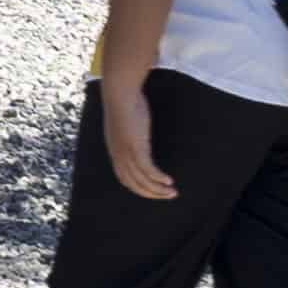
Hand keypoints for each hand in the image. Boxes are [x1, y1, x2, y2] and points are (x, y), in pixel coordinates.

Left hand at [97, 71, 173, 204]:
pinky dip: (158, 178)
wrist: (120, 92)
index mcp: (115, 152)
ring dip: (158, 189)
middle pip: (134, 184)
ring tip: (172, 192)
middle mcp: (118, 156)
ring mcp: (126, 152)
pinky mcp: (135, 147)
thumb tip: (138, 131)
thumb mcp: (126, 122)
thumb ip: (130, 131)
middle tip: (168, 196)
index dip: (140, 188)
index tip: (154, 191)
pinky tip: (169, 181)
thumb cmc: (124, 102)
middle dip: (151, 194)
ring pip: (142, 180)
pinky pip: (148, 170)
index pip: (125, 179)